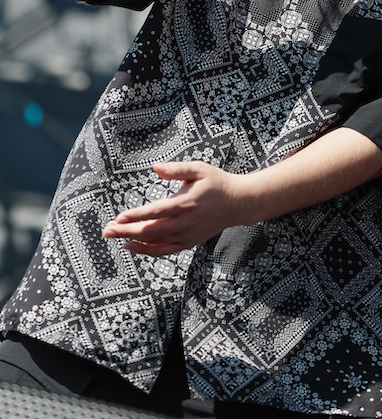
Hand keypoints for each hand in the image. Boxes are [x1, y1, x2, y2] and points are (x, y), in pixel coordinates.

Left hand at [102, 161, 247, 256]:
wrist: (238, 203)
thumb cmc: (217, 183)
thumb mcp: (199, 169)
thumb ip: (176, 169)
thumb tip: (156, 167)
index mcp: (185, 203)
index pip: (156, 212)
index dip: (136, 216)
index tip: (119, 217)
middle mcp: (184, 222)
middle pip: (151, 231)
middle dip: (127, 231)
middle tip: (106, 231)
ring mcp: (186, 235)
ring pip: (155, 244)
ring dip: (133, 241)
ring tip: (114, 238)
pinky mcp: (188, 242)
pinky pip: (164, 251)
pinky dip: (147, 251)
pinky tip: (132, 246)